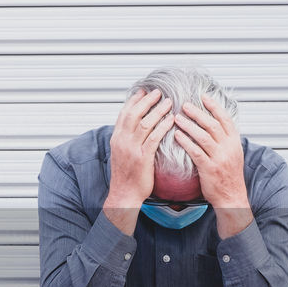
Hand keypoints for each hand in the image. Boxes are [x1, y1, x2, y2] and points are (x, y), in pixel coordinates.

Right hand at [106, 87, 173, 206]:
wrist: (124, 194)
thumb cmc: (126, 176)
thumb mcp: (121, 153)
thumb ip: (127, 138)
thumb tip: (135, 126)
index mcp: (116, 139)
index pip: (124, 114)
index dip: (134, 100)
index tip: (143, 91)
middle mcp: (122, 141)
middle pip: (134, 114)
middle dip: (146, 101)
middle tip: (158, 92)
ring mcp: (131, 149)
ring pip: (144, 123)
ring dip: (157, 110)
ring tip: (168, 102)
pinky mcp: (142, 158)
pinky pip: (154, 138)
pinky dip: (163, 126)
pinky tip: (171, 120)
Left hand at [173, 93, 252, 236]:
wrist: (232, 197)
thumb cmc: (229, 176)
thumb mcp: (233, 154)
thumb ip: (225, 139)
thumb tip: (215, 124)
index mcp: (235, 142)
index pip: (225, 119)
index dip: (214, 106)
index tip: (203, 96)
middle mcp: (229, 148)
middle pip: (212, 124)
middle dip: (198, 113)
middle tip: (184, 105)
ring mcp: (219, 158)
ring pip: (203, 136)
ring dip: (189, 125)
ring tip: (176, 118)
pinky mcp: (209, 168)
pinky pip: (196, 152)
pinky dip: (186, 142)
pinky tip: (177, 136)